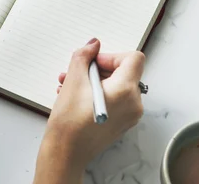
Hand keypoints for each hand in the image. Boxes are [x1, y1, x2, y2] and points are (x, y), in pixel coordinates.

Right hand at [33, 39, 144, 183]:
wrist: (65, 153)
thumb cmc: (70, 123)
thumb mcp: (74, 80)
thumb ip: (84, 56)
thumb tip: (93, 45)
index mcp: (126, 90)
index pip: (133, 58)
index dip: (112, 56)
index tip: (94, 62)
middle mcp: (133, 103)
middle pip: (124, 72)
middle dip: (98, 69)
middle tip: (77, 72)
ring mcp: (129, 115)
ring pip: (116, 86)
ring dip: (94, 81)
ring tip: (69, 84)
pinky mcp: (121, 123)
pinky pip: (115, 99)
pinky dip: (98, 93)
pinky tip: (76, 96)